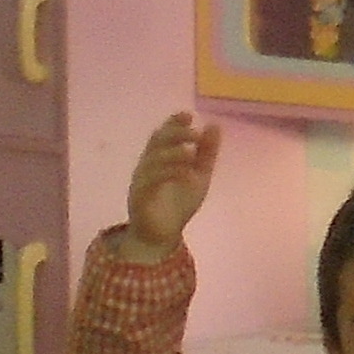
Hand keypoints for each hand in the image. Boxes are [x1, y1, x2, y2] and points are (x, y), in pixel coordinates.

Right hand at [121, 111, 219, 261]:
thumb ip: (206, 153)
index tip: (187, 115)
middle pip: (156, 142)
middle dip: (174, 134)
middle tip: (193, 133)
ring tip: (190, 152)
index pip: (163, 134)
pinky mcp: (139, 197)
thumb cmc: (178, 205)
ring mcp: (141, 181)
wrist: (162, 237)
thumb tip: (214, 125)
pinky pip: (151, 181)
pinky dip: (168, 174)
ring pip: (152, 160)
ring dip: (172, 153)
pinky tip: (185, 173)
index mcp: (159, 158)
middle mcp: (147, 165)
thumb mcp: (199, 176)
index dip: (173, 123)